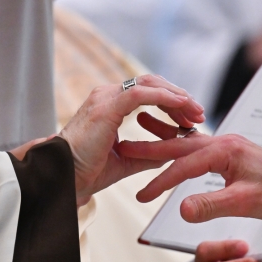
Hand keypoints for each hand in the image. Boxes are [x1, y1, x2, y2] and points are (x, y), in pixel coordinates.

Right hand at [60, 75, 204, 204]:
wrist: (63, 178)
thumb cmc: (86, 171)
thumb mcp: (127, 160)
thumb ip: (150, 152)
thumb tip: (175, 149)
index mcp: (110, 105)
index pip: (148, 92)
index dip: (172, 101)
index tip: (191, 117)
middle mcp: (107, 96)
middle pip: (152, 84)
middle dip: (179, 96)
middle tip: (199, 113)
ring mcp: (105, 98)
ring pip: (149, 84)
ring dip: (176, 96)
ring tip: (194, 111)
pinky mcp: (106, 107)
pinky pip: (140, 94)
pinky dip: (163, 98)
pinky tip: (179, 105)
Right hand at [116, 116, 261, 225]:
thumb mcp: (244, 203)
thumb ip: (212, 205)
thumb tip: (181, 210)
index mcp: (227, 149)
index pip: (185, 165)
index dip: (161, 181)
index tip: (142, 196)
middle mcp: (226, 142)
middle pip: (182, 144)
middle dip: (153, 147)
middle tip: (125, 145)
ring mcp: (229, 146)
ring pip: (190, 143)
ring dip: (165, 139)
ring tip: (141, 128)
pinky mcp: (232, 154)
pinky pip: (200, 149)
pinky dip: (182, 148)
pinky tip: (171, 143)